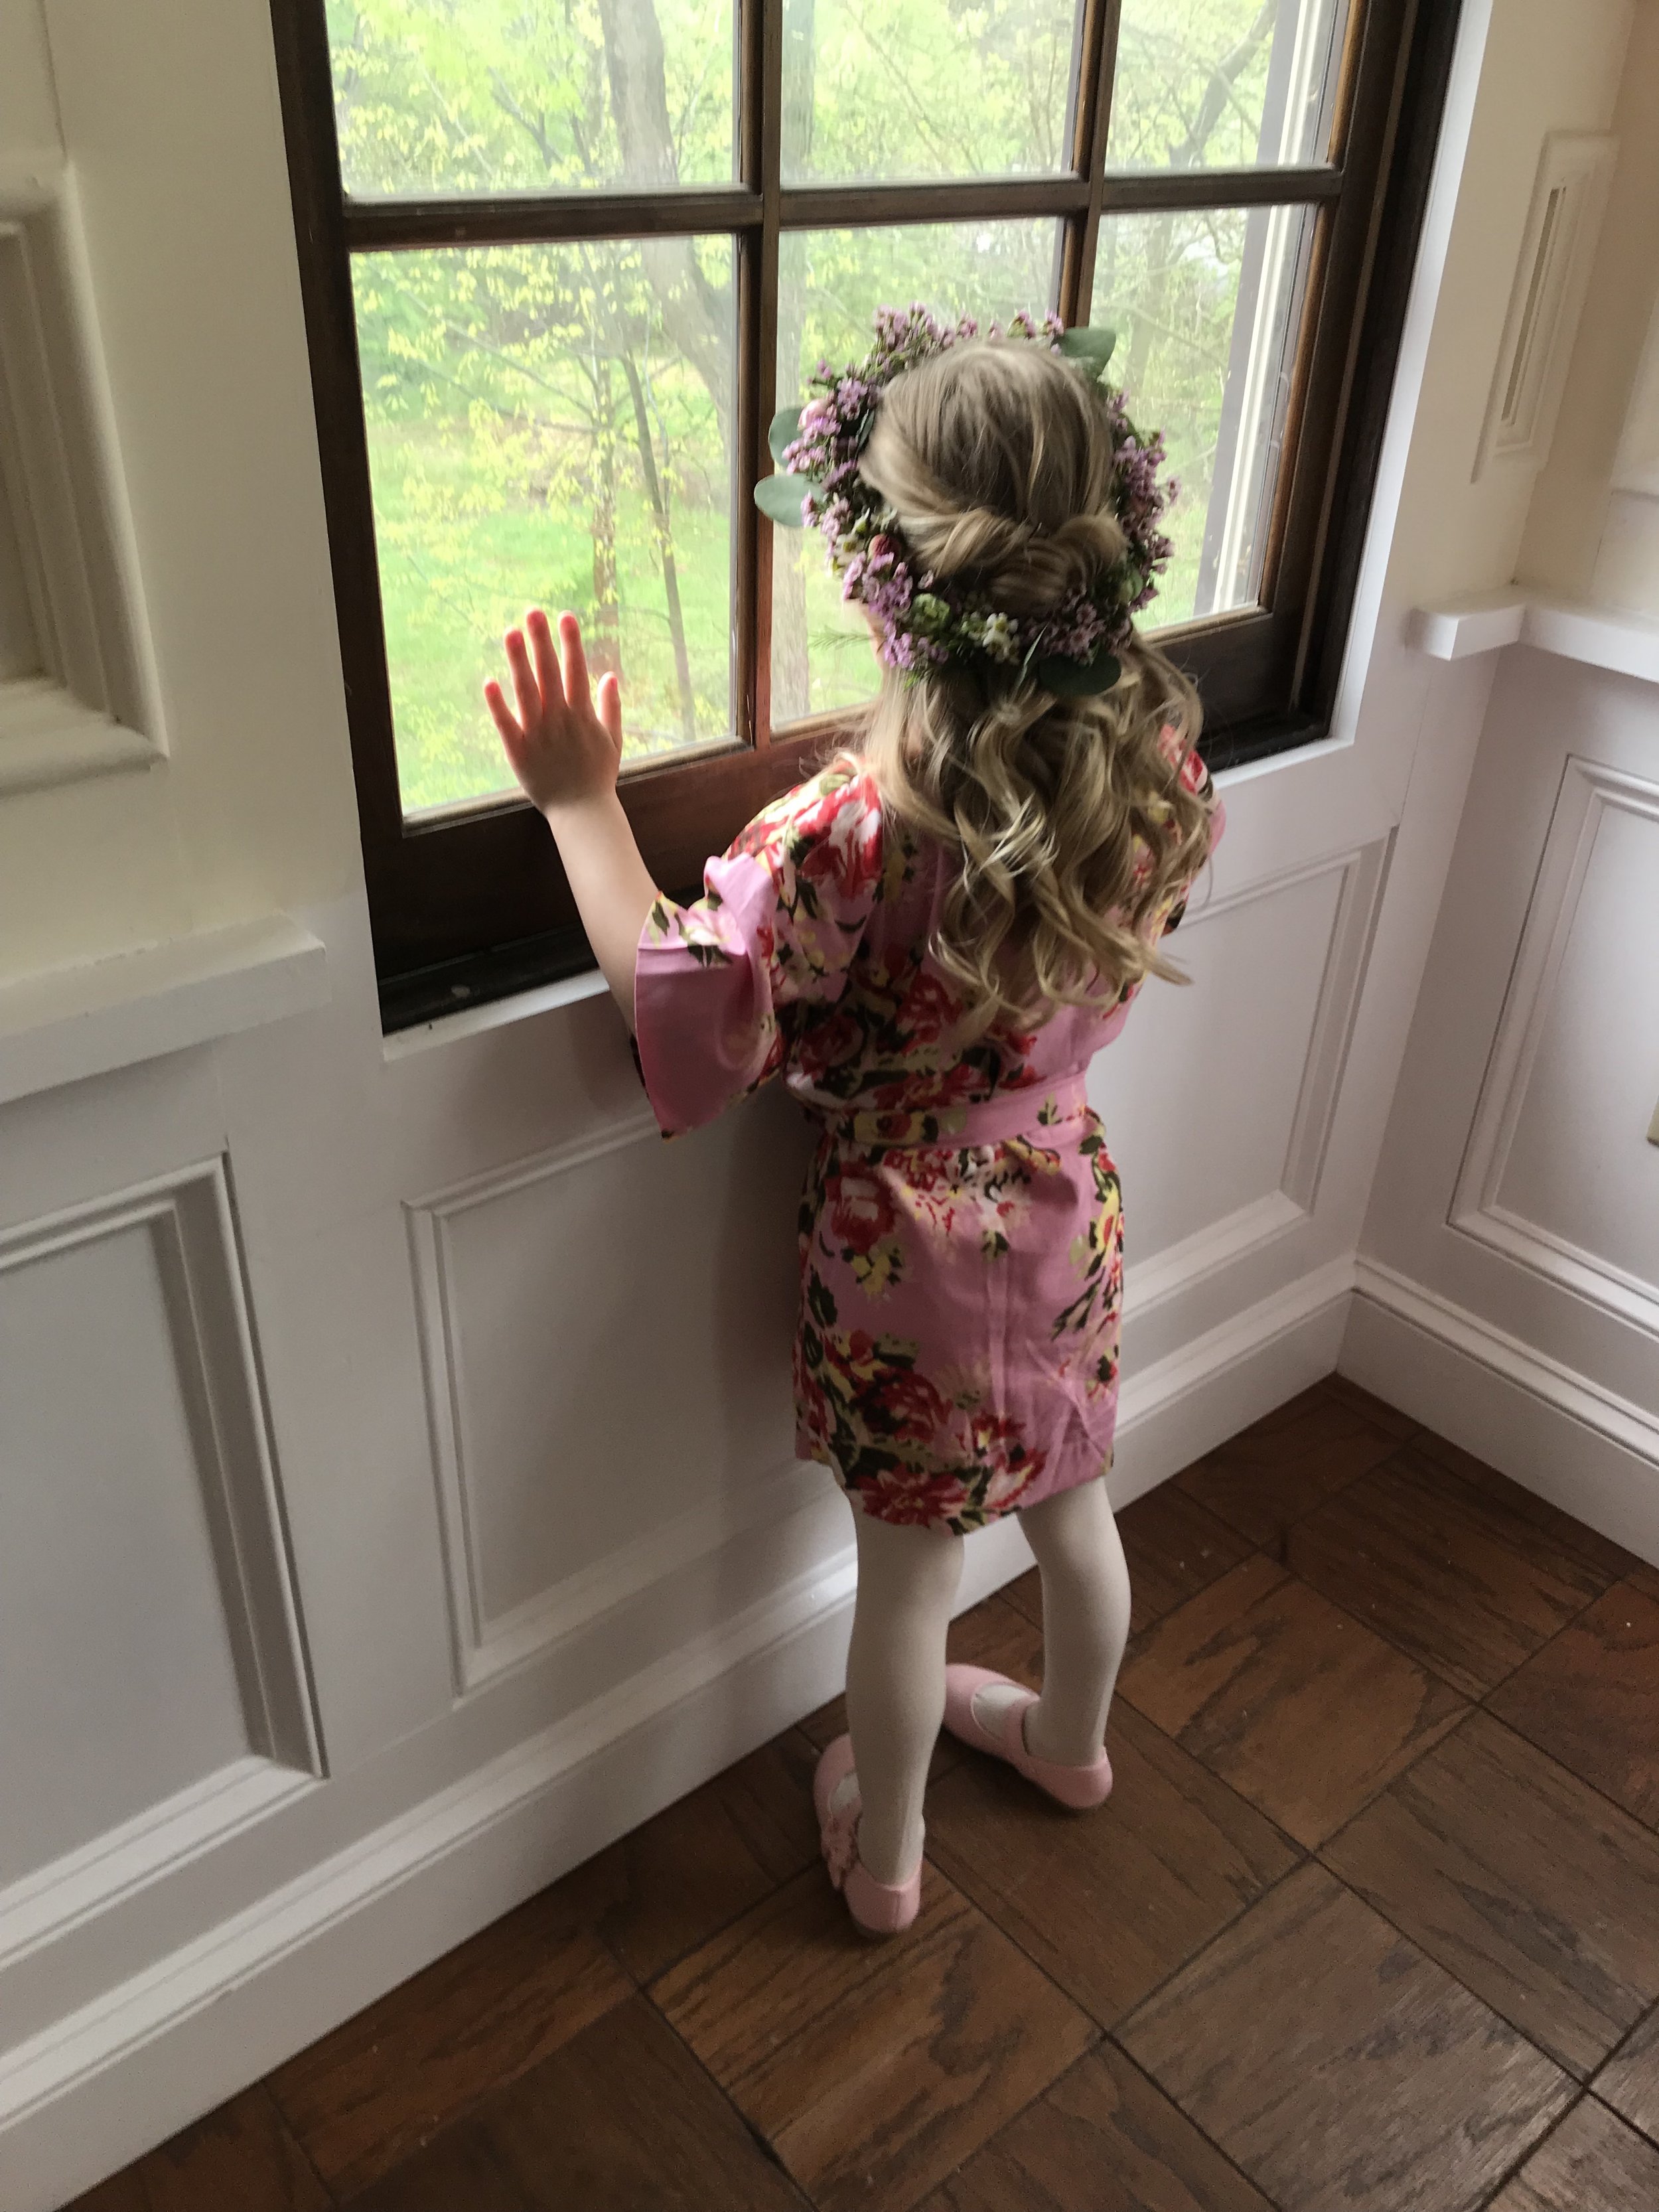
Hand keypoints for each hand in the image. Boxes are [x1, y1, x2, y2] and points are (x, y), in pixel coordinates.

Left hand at [485, 609, 622, 817]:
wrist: (581, 813)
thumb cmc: (597, 777)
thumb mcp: (613, 740)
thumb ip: (610, 707)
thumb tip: (610, 676)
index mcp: (582, 715)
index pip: (576, 670)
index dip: (571, 642)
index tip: (565, 616)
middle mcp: (559, 720)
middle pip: (549, 673)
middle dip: (542, 641)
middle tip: (532, 611)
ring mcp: (538, 734)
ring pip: (526, 691)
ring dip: (518, 661)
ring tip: (511, 633)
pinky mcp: (519, 751)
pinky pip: (506, 723)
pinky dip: (498, 704)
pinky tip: (489, 682)